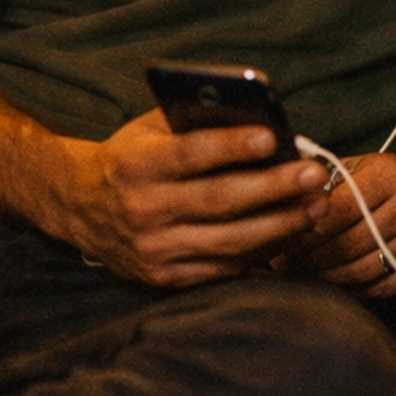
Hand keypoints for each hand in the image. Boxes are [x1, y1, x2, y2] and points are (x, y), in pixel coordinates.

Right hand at [49, 109, 328, 285]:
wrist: (78, 208)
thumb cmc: (130, 158)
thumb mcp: (148, 130)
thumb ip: (193, 122)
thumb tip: (258, 117)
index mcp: (134, 165)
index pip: (189, 155)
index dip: (232, 146)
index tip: (273, 136)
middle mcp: (142, 210)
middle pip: (219, 201)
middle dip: (274, 187)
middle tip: (315, 174)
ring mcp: (153, 250)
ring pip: (229, 241)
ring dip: (280, 225)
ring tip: (316, 207)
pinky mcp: (165, 279)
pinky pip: (224, 268)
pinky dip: (263, 252)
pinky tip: (291, 234)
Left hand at [284, 148, 395, 297]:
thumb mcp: (367, 164)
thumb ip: (329, 181)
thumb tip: (285, 201)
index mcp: (391, 177)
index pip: (340, 210)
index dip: (307, 229)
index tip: (284, 240)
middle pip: (349, 245)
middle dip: (311, 258)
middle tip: (286, 264)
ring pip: (363, 271)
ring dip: (328, 277)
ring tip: (306, 275)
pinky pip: (382, 287)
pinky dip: (355, 288)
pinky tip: (338, 282)